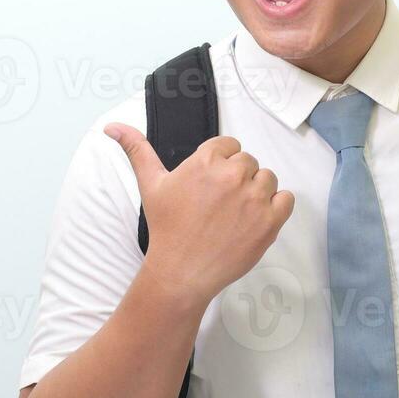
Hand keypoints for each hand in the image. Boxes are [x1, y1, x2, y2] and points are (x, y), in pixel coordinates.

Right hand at [103, 123, 294, 303]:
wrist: (181, 271)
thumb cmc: (166, 228)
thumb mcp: (150, 184)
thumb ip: (137, 150)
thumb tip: (112, 126)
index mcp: (208, 160)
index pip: (229, 145)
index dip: (221, 164)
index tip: (210, 186)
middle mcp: (234, 175)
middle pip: (248, 162)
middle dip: (237, 178)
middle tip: (219, 204)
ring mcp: (255, 198)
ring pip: (267, 179)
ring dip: (257, 191)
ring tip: (235, 213)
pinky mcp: (271, 221)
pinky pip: (286, 199)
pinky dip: (276, 206)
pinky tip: (255, 218)